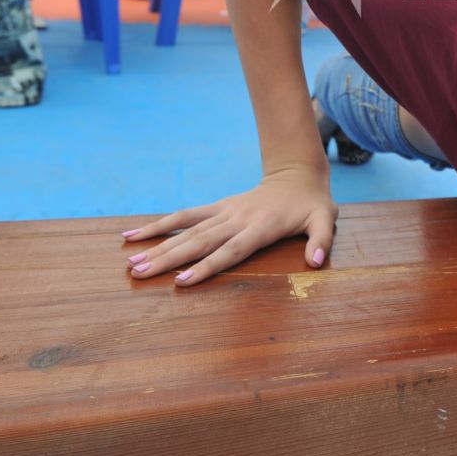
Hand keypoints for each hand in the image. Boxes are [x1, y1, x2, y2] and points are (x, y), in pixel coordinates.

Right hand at [121, 169, 336, 285]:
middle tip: (140, 274)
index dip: (206, 266)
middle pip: (199, 243)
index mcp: (260, 228)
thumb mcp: (325, 220)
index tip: (181, 281)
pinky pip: (185, 216)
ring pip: (186, 230)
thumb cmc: (312, 205)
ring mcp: (223, 212)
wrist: (297, 174)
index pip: (229, 251)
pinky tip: (133, 235)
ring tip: (131, 262)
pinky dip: (159, 225)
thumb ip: (322, 240)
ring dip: (158, 246)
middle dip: (169, 259)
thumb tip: (316, 262)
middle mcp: (236, 219)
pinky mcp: (216, 207)